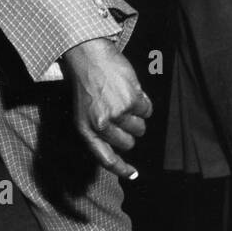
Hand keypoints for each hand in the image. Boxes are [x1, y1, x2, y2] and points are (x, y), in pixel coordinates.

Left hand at [61, 37, 151, 178]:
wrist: (88, 56)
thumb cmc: (87, 84)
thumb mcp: (83, 112)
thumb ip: (99, 131)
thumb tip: (123, 148)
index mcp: (86, 129)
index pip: (105, 158)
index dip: (121, 168)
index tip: (133, 174)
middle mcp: (100, 124)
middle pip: (128, 143)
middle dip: (130, 132)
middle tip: (122, 115)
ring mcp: (117, 112)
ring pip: (140, 128)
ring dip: (137, 116)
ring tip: (123, 99)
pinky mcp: (131, 99)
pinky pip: (147, 110)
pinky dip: (143, 102)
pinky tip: (130, 90)